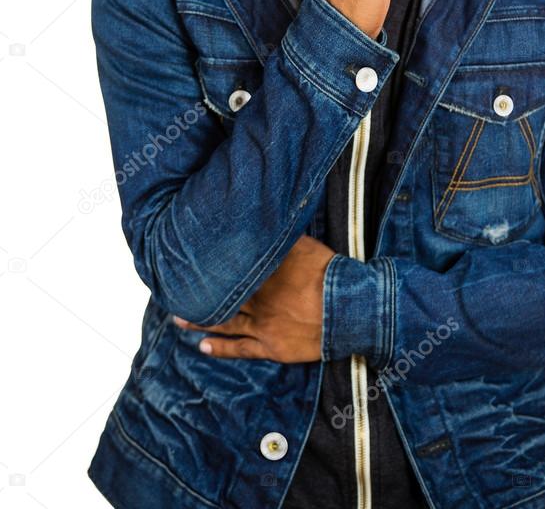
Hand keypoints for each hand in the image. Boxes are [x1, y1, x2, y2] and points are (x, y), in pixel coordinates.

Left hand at [173, 235, 336, 362]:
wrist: (349, 309)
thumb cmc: (331, 274)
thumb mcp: (306, 246)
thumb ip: (283, 237)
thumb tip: (267, 217)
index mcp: (264, 273)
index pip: (230, 270)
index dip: (208, 268)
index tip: (187, 263)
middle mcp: (258, 299)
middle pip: (222, 297)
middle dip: (197, 295)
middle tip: (172, 292)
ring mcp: (263, 325)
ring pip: (225, 323)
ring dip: (200, 322)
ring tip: (177, 320)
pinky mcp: (273, 347)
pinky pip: (242, 349)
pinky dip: (221, 349)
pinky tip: (203, 348)